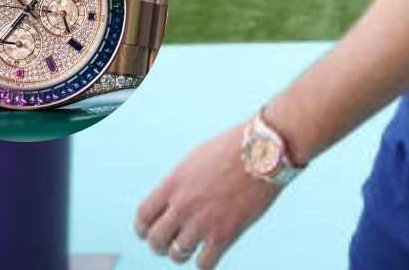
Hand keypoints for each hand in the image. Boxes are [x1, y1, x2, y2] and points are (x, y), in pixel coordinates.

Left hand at [135, 123, 282, 267]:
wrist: (265, 151)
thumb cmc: (234, 149)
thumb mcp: (196, 160)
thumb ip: (180, 183)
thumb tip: (173, 202)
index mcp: (173, 184)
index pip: (143, 216)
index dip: (143, 229)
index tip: (149, 232)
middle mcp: (183, 205)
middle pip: (156, 240)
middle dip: (160, 245)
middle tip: (170, 243)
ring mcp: (203, 221)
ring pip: (177, 255)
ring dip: (182, 253)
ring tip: (193, 246)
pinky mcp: (225, 234)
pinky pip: (204, 263)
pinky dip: (205, 262)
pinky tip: (211, 252)